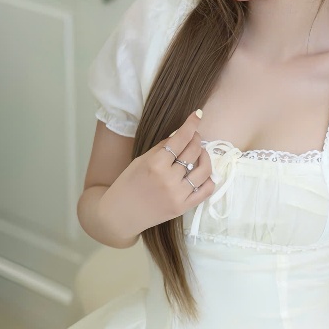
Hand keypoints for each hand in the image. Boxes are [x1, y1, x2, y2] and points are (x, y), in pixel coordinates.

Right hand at [103, 110, 217, 237]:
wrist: (120, 214)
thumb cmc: (127, 184)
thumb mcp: (140, 160)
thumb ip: (161, 148)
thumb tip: (180, 134)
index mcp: (155, 164)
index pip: (180, 139)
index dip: (191, 124)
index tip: (197, 115)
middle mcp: (168, 179)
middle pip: (193, 151)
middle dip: (197, 139)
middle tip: (194, 136)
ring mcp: (178, 194)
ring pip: (204, 169)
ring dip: (205, 156)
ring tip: (200, 153)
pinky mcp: (183, 207)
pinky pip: (206, 190)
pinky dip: (209, 179)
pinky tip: (203, 172)